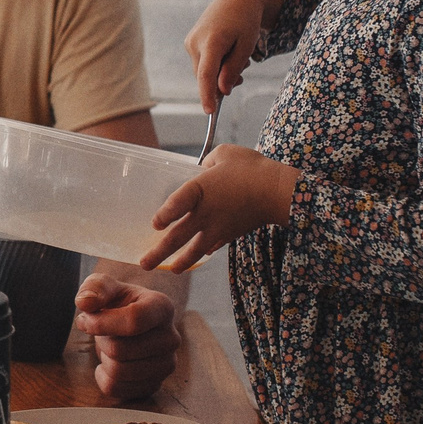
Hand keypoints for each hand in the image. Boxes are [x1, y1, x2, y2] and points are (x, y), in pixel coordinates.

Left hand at [76, 276, 179, 402]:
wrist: (128, 324)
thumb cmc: (116, 302)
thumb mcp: (104, 286)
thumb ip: (95, 288)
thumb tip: (86, 302)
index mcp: (162, 307)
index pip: (134, 321)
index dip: (102, 323)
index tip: (84, 319)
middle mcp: (171, 338)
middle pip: (121, 350)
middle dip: (100, 341)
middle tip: (101, 333)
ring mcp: (166, 364)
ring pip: (119, 372)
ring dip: (103, 359)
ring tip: (109, 345)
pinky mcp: (154, 384)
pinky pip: (117, 389)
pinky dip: (103, 377)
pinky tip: (108, 363)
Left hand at [143, 145, 297, 272]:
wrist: (278, 192)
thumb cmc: (251, 168)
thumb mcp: (224, 154)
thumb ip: (208, 161)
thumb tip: (204, 167)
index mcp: (199, 190)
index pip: (176, 204)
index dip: (164, 215)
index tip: (155, 224)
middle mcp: (204, 213)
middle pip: (177, 237)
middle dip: (159, 253)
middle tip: (144, 265)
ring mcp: (217, 227)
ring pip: (194, 250)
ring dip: (181, 262)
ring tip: (171, 270)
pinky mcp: (230, 234)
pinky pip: (212, 246)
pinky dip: (204, 252)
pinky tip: (200, 254)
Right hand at [183, 0, 281, 112]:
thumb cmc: (245, 22)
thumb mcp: (246, 46)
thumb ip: (233, 69)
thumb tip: (222, 91)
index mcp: (212, 41)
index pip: (206, 74)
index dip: (207, 95)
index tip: (210, 112)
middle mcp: (196, 42)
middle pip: (206, 76)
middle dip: (222, 82)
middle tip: (242, 73)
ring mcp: (190, 42)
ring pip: (203, 72)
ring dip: (219, 73)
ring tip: (237, 57)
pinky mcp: (190, 43)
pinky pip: (202, 64)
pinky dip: (214, 65)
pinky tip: (227, 53)